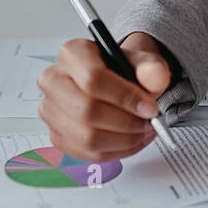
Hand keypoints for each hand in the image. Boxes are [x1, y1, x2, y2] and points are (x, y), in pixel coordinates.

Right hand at [36, 32, 171, 161]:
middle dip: (126, 122)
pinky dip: (115, 151)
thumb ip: (151, 67)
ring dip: (123, 140)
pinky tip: (131, 140)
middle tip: (148, 122)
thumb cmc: (122, 69)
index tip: (150, 107)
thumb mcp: (142, 61)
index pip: (93, 79)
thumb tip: (156, 75)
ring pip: (86, 137)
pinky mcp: (57, 134)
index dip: (125, 97)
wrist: (115, 80)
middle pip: (86, 112)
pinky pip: (87, 153)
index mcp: (72, 54)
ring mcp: (52, 110)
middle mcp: (54, 81)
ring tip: (142, 131)